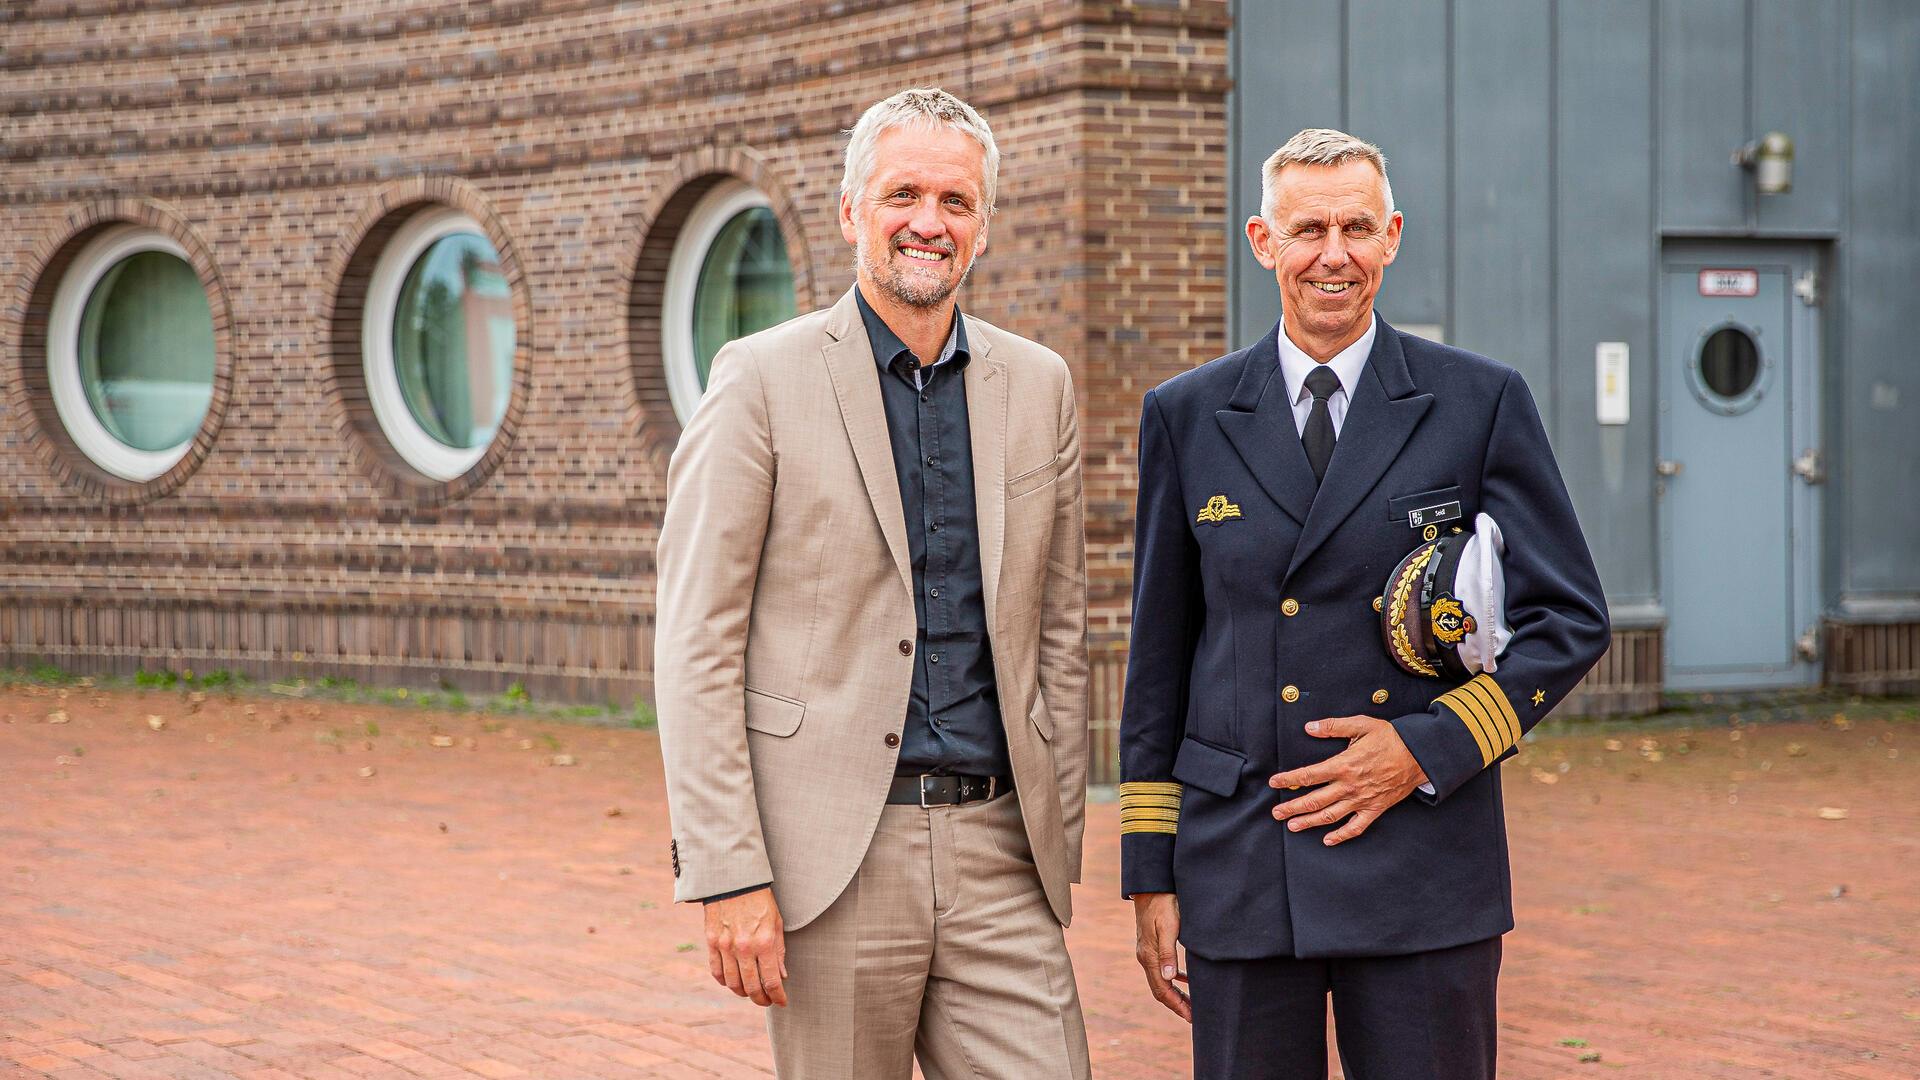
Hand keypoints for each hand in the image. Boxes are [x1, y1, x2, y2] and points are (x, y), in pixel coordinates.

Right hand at [703, 889, 787, 1006]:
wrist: (734, 880)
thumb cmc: (760, 900)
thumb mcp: (777, 923)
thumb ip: (779, 951)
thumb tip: (781, 976)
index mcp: (764, 942)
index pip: (771, 980)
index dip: (778, 996)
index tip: (782, 1002)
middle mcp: (744, 947)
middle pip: (751, 987)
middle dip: (761, 999)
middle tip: (767, 1001)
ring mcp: (725, 946)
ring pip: (732, 983)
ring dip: (743, 993)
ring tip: (751, 993)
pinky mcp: (711, 942)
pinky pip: (716, 971)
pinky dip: (724, 982)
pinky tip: (732, 982)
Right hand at [1132, 892, 1190, 1022]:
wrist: (1151, 887)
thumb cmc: (1163, 904)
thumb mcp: (1168, 926)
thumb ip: (1168, 952)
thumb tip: (1169, 978)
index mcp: (1149, 956)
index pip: (1162, 990)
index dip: (1177, 1005)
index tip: (1191, 1017)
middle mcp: (1146, 957)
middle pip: (1160, 989)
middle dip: (1176, 1005)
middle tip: (1194, 1017)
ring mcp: (1147, 951)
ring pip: (1161, 981)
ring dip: (1176, 994)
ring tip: (1191, 1004)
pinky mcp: (1152, 945)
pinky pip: (1162, 969)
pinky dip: (1174, 979)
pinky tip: (1184, 980)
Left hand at [1269, 715, 1427, 845]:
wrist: (1420, 755)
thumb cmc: (1390, 738)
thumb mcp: (1361, 724)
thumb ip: (1333, 726)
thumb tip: (1309, 727)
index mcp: (1344, 765)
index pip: (1309, 775)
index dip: (1289, 780)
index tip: (1274, 783)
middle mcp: (1350, 786)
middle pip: (1314, 800)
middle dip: (1292, 807)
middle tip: (1276, 813)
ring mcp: (1362, 800)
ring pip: (1330, 816)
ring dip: (1309, 822)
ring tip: (1292, 826)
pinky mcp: (1375, 809)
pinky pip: (1356, 827)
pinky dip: (1341, 836)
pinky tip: (1328, 840)